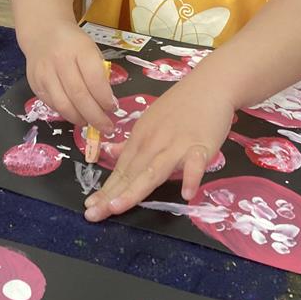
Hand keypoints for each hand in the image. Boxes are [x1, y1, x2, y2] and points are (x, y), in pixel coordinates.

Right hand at [21, 23, 116, 132]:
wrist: (43, 33)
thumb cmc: (73, 44)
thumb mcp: (91, 50)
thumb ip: (98, 73)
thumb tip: (107, 103)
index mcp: (80, 49)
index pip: (94, 79)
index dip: (104, 98)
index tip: (113, 108)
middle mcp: (60, 61)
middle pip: (79, 96)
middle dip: (95, 116)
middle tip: (106, 127)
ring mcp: (45, 73)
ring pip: (63, 104)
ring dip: (79, 119)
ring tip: (90, 124)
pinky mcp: (34, 83)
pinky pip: (52, 104)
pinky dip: (65, 113)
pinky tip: (75, 114)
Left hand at [84, 79, 233, 221]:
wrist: (211, 84)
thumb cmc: (181, 106)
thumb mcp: (150, 121)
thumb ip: (133, 142)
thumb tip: (110, 152)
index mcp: (141, 138)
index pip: (121, 168)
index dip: (106, 189)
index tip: (89, 208)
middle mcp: (154, 142)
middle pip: (132, 172)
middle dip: (112, 195)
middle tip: (93, 215)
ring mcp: (177, 144)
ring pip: (154, 170)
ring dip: (136, 188)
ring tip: (118, 207)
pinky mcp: (202, 144)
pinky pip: (196, 162)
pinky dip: (191, 176)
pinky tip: (186, 193)